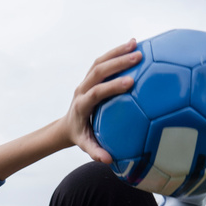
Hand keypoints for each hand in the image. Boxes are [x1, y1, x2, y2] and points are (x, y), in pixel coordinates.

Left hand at [0, 39, 142, 179]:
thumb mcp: (86, 145)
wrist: (67, 126)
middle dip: (117, 62)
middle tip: (138, 57)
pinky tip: (133, 44)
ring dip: (117, 52)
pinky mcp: (90, 77)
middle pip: (98, 71)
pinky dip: (116, 52)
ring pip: (99, 62)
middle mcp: (82, 89)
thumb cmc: (80, 136)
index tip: (130, 82)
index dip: (111, 86)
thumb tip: (108, 161)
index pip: (96, 92)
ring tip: (136, 44)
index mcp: (82, 104)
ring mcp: (85, 81)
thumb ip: (95, 152)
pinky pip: (102, 61)